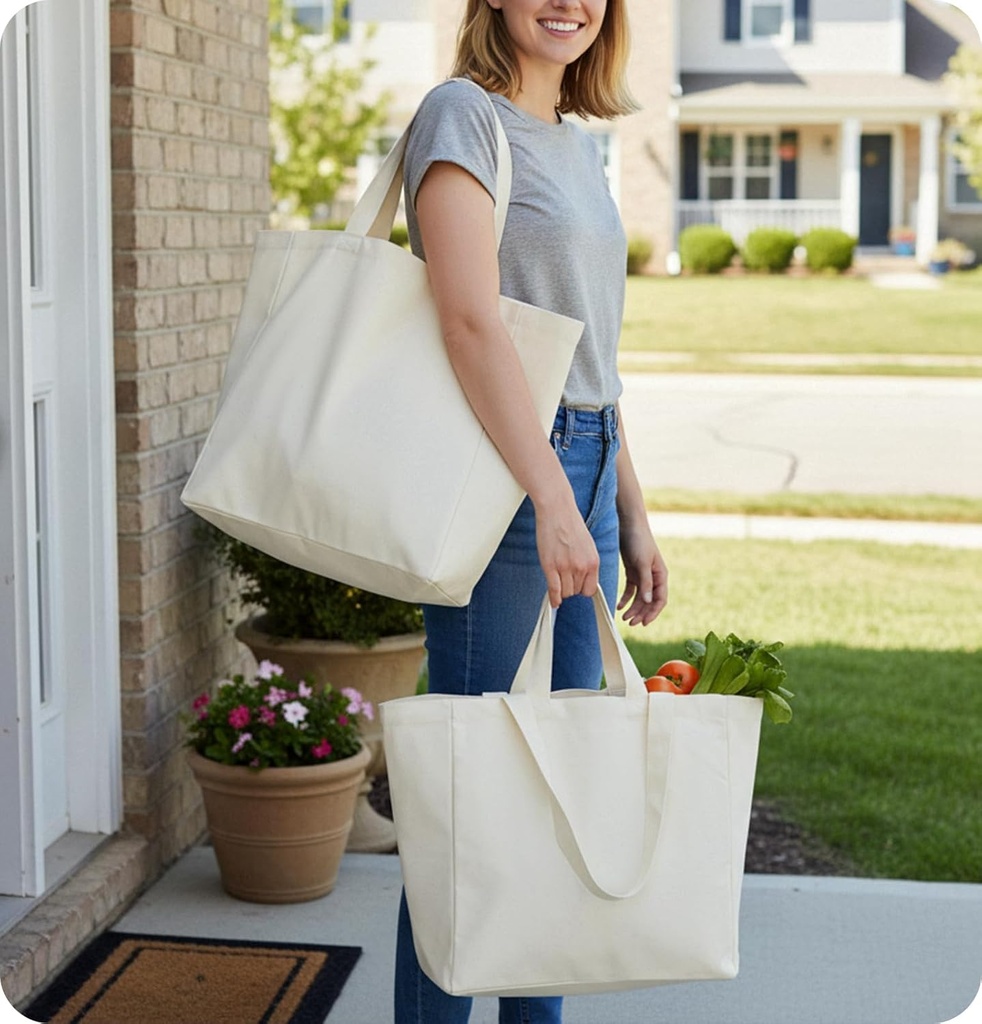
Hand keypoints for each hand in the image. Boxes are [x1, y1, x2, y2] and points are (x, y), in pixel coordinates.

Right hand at [534, 494, 599, 608]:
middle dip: (570, 587)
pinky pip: (554, 589)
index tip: (576, 586)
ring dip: (561, 589)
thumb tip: (584, 579)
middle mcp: (582, 566)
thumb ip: (587, 563)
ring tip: (557, 578)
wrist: (557, 510)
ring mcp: (565, 567)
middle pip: (576, 592)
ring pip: (565, 592)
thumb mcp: (587, 545)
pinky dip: (553, 598)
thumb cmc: (570, 524)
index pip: (590, 589)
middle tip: (564, 576)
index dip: (582, 589)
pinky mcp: (550, 566)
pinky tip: (553, 601)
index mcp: (593, 561)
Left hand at [617, 522, 667, 626]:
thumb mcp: (642, 563)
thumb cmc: (639, 542)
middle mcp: (654, 577)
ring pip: (640, 597)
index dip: (653, 613)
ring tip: (624, 617)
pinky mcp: (633, 572)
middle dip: (641, 613)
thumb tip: (648, 602)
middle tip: (630, 623)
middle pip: (649, 601)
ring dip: (633, 608)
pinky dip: (625, 598)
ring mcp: (643, 575)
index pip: (660, 600)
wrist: (630, 525)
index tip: (643, 623)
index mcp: (661, 575)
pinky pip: (631, 590)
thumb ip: (645, 583)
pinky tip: (619, 605)